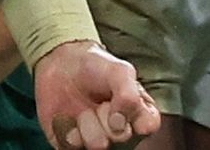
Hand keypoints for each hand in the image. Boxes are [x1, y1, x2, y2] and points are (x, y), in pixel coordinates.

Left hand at [32, 41, 159, 149]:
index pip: (147, 125)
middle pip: (120, 137)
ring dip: (86, 122)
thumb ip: (128, 94)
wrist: (62, 67)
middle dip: (106, 115)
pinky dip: (68, 130)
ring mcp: (99, 141)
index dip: (132, 114)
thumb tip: (120, 124)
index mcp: (140, 115)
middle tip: (101, 100)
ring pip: (97, 145)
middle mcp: (122, 133)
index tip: (119, 100)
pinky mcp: (76, 147)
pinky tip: (69, 118)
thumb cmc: (96, 68)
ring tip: (85, 109)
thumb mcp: (119, 70)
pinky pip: (73, 147)